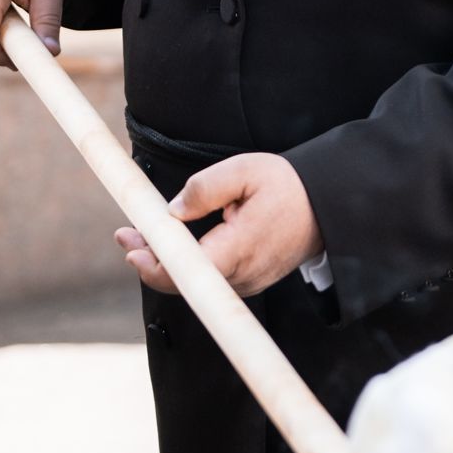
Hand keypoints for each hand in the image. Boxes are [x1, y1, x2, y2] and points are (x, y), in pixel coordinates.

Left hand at [116, 153, 323, 297]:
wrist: (326, 207)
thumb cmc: (288, 187)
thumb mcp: (246, 170)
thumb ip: (205, 187)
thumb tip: (173, 210)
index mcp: (240, 248)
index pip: (188, 272)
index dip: (155, 267)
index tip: (132, 248)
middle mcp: (243, 275)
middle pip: (184, 281)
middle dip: (151, 258)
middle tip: (126, 234)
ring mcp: (247, 283)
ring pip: (196, 282)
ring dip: (168, 261)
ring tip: (142, 235)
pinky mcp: (249, 282)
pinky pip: (211, 280)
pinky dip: (188, 265)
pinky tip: (174, 245)